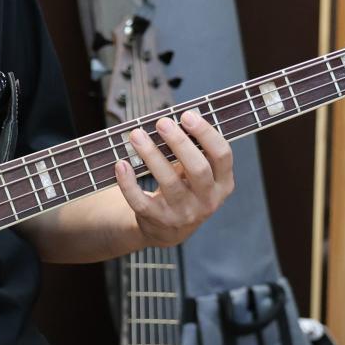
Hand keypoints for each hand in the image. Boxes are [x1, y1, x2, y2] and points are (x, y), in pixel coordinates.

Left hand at [113, 108, 233, 248]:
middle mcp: (207, 200)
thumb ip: (194, 150)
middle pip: (198, 169)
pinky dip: (129, 183)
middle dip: (179, 142)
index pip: (222, 155)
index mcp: (222, 183)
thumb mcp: (198, 174)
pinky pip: (141, 201)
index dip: (206, 133)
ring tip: (136, 135)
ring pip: (168, 182)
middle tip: (162, 123)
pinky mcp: (158, 220)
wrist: (167, 229)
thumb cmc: (185, 188)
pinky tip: (121, 164)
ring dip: (151, 155)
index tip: (187, 115)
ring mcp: (183, 213)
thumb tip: (175, 118)